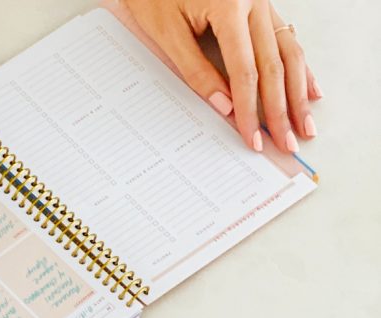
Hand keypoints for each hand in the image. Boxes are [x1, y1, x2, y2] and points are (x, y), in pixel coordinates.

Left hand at [124, 0, 320, 153]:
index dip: (250, 109)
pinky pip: (287, 39)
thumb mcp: (168, 34)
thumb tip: (224, 107)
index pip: (245, 72)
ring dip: (299, 92)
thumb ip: (196, 71)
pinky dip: (300, 67)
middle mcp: (254, 2)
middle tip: (288, 143)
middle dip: (282, 109)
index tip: (252, 138)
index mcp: (230, 7)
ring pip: (289, 52)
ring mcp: (263, 3)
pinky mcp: (262, 6)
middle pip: (275, 65)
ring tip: (305, 125)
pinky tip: (309, 90)